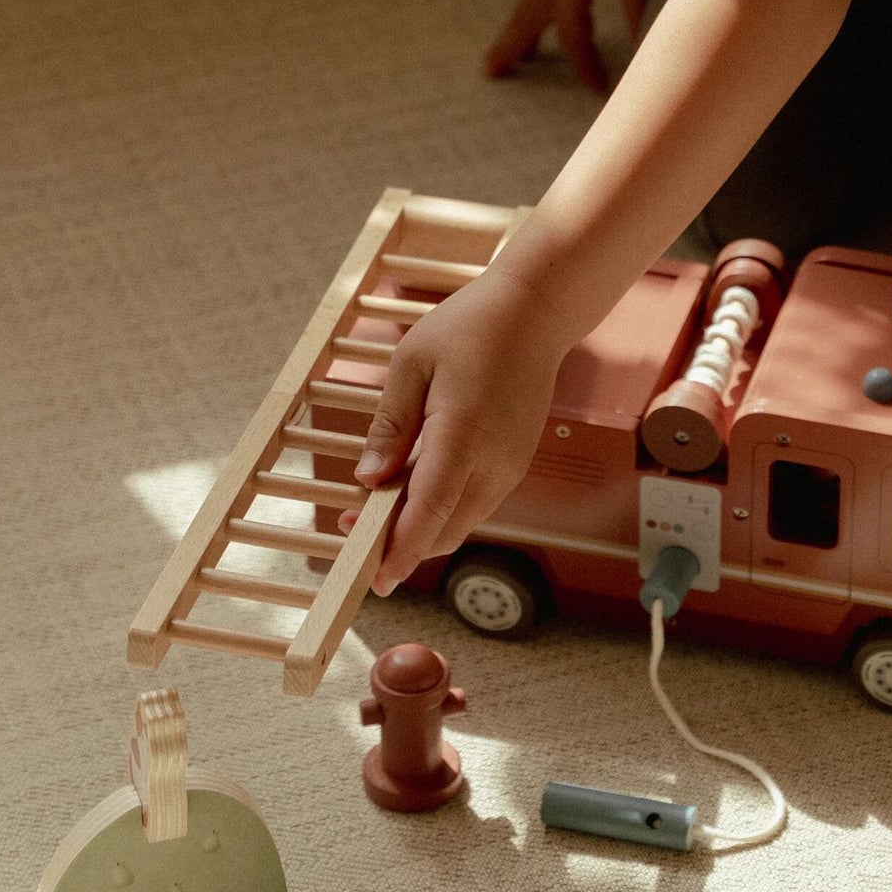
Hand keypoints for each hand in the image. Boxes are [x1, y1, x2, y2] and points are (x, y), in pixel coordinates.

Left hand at [344, 267, 574, 596]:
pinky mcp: (513, 466)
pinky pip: (473, 504)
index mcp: (464, 435)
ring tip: (375, 515)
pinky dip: (442, 512)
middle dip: (401, 546)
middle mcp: (494, 463)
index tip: (375, 577)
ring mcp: (509, 468)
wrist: (536, 314)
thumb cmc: (471, 327)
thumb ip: (390, 426)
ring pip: (460, 523)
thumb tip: (368, 479)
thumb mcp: (412, 364)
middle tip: (355, 538)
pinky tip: (413, 495)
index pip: (429, 510)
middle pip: (445, 530)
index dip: (400, 549)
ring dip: (421, 530)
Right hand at [484, 0, 650, 93]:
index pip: (575, 40)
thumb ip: (634, 11)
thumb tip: (637, 52)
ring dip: (524, 27)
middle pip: (527, 18)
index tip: (601, 91)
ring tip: (519, 55)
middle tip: (490, 70)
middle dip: (512, 46)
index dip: (587, 67)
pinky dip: (540, 4)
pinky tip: (546, 14)